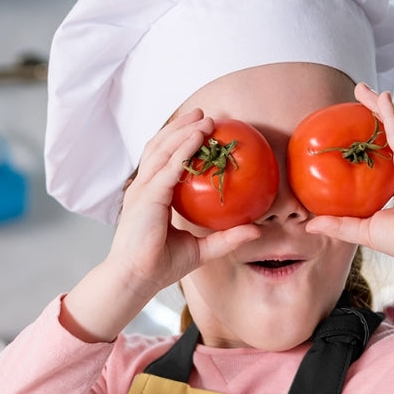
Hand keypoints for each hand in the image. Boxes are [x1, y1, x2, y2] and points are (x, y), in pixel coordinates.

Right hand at [62, 110, 259, 341]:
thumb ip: (226, 238)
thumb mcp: (201, 250)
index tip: (201, 132)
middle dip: (180, 127)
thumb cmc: (161, 266)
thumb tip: (256, 230)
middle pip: (160, 147)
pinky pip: (169, 165)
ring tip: (204, 118)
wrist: (137, 278)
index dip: (179, 144)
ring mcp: (143, 190)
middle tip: (204, 115)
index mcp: (150, 198)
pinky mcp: (148, 196)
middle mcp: (143, 189)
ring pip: (163, 149)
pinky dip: (184, 147)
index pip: (163, 162)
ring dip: (183, 130)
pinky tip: (199, 136)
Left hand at [305, 84, 393, 281]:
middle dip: (383, 109)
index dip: (383, 135)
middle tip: (362, 95)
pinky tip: (380, 98)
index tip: (365, 125)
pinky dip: (390, 111)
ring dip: (383, 104)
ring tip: (366, 91)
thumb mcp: (362, 230)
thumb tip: (309, 225)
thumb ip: (337, 224)